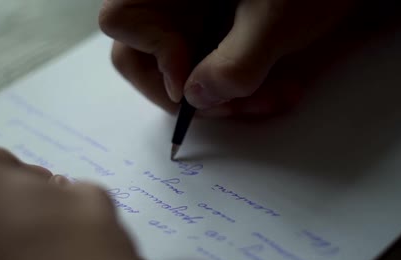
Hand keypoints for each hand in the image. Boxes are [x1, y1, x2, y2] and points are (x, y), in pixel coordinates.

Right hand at [99, 0, 357, 117]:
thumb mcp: (275, 20)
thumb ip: (235, 63)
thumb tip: (195, 98)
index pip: (122, 19)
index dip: (152, 55)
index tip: (191, 82)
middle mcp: (175, 1)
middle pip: (145, 53)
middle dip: (190, 91)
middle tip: (230, 109)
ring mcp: (196, 17)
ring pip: (184, 70)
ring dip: (225, 97)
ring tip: (273, 100)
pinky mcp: (219, 33)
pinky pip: (211, 70)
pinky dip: (241, 89)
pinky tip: (279, 91)